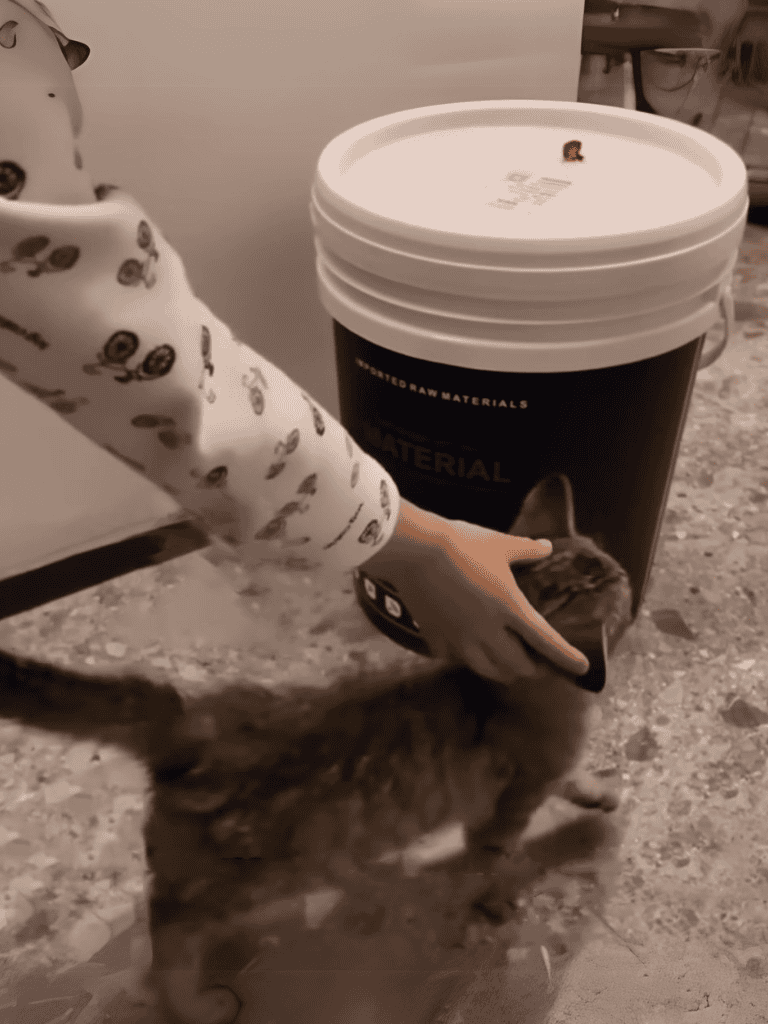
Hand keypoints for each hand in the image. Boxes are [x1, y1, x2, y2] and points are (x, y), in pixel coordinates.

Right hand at [360, 499, 589, 682]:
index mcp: (510, 609)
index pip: (546, 642)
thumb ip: (527, 550)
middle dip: (532, 669)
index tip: (581, 668)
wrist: (415, 551)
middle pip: (518, 666)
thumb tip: (546, 547)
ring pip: (487, 670)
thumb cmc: (461, 544)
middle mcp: (488, 631)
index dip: (566, 657)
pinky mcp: (436, 638)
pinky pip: (455, 659)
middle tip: (537, 662)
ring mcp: (460, 639)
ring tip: (507, 664)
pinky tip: (465, 650)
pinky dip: (465, 658)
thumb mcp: (500, 544)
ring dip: (503, 671)